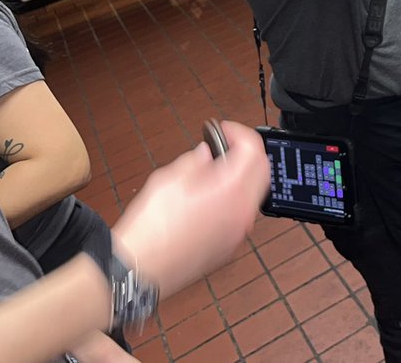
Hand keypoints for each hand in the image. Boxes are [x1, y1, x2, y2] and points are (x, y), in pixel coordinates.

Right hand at [111, 121, 267, 297]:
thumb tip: (206, 154)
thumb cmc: (150, 230)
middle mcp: (243, 213)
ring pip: (252, 194)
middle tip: (223, 145)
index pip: (253, 150)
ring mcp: (238, 233)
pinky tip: (209, 198)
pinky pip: (240, 215)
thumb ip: (195, 160)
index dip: (239, 132)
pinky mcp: (228, 248)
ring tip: (213, 170)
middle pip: (261, 171)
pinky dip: (233, 199)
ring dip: (240, 176)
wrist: (139, 271)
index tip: (223, 129)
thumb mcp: (169, 179)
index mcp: (232, 191)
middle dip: (245, 153)